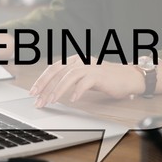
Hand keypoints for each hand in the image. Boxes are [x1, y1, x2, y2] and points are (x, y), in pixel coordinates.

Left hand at [30, 55, 161, 107]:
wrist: (128, 77)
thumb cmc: (105, 79)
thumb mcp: (83, 78)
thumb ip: (69, 80)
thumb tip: (49, 91)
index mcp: (75, 59)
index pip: (53, 68)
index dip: (42, 80)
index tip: (33, 92)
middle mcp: (81, 60)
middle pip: (57, 71)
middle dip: (45, 86)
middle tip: (38, 100)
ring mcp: (90, 66)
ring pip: (69, 76)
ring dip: (58, 90)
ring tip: (51, 101)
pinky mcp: (100, 74)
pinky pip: (85, 82)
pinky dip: (77, 91)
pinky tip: (73, 100)